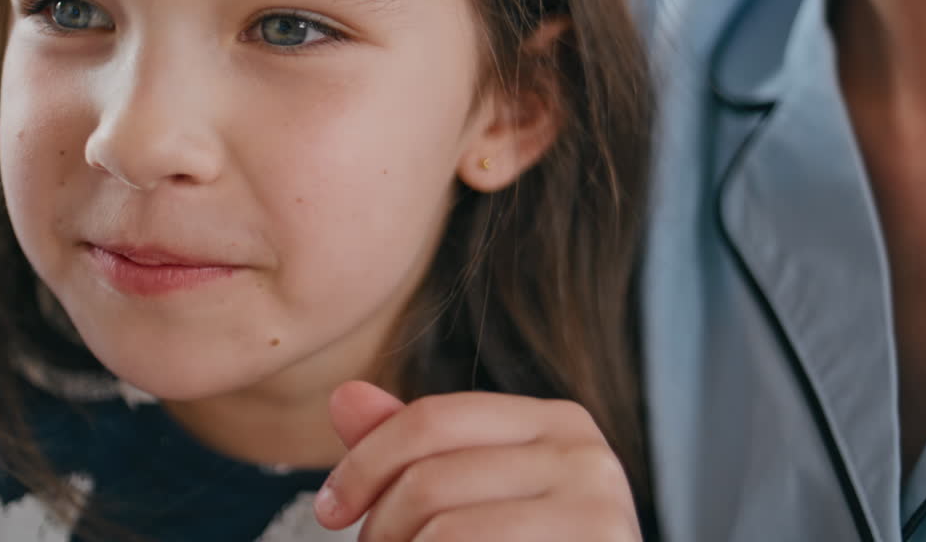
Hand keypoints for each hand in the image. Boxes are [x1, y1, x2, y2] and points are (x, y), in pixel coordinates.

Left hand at [314, 381, 640, 540]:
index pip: (432, 418)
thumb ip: (415, 450)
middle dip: (382, 526)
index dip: (365, 463)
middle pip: (430, 478)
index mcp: (557, 422)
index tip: (330, 509)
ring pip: (444, 531)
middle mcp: (584, 456)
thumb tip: (343, 397)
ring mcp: (595, 511)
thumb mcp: (475, 493)